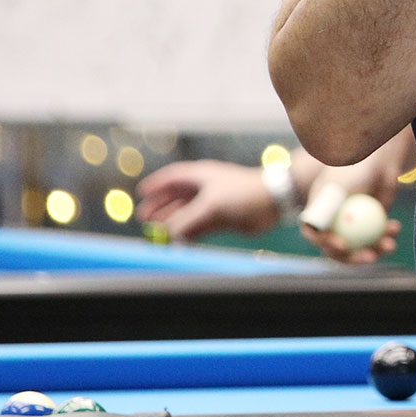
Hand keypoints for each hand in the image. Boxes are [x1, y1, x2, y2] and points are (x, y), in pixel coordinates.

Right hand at [137, 161, 279, 240]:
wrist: (273, 201)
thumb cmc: (242, 194)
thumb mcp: (210, 205)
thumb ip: (187, 219)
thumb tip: (169, 232)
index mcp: (201, 175)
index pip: (173, 177)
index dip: (156, 184)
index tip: (141, 193)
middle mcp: (206, 187)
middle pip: (177, 196)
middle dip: (161, 207)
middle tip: (145, 219)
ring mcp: (214, 203)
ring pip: (187, 213)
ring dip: (174, 222)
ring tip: (157, 231)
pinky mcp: (223, 218)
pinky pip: (200, 226)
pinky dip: (189, 232)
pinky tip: (180, 241)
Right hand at [296, 138, 409, 264]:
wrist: (379, 159)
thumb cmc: (355, 168)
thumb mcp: (337, 185)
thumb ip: (324, 207)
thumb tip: (316, 231)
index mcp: (318, 212)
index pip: (316, 235)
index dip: (326, 244)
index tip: (343, 246)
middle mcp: (333, 221)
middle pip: (338, 249)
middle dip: (354, 257)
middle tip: (370, 256)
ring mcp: (352, 225)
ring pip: (360, 247)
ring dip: (375, 249)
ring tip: (390, 244)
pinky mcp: (370, 225)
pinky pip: (377, 238)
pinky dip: (387, 236)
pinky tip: (396, 228)